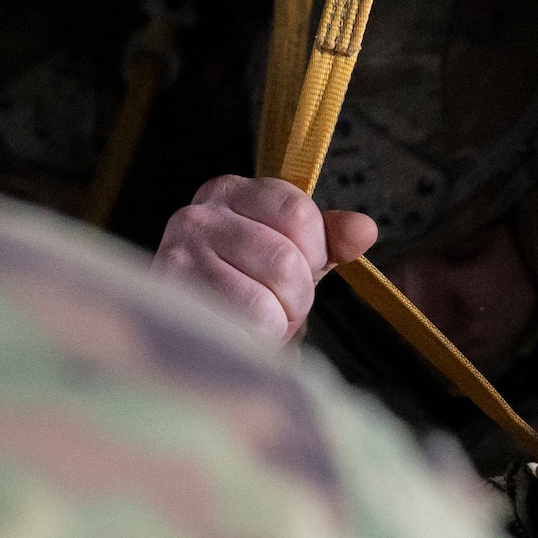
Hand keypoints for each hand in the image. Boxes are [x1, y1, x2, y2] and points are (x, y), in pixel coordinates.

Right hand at [152, 175, 376, 339]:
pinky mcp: (172, 306)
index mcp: (230, 192)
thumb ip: (330, 238)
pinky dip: (254, 345)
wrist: (187, 332)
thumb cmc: (246, 286)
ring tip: (257, 323)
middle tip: (278, 308)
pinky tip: (238, 336)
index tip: (301, 268)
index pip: (298, 213)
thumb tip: (364, 230)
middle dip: (296, 299)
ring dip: (275, 325)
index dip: (314, 252)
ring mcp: (178, 258)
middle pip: (285, 261)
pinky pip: (239, 332)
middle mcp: (197, 216)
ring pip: (264, 302)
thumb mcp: (293, 253)